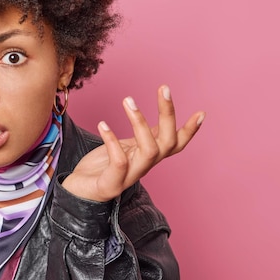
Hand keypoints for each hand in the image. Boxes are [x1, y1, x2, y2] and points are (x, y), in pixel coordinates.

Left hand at [62, 85, 204, 201]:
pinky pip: (119, 162)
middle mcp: (143, 167)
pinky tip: (102, 124)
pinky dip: (112, 141)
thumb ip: (142, 138)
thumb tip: (157, 122)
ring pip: (149, 151)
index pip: (176, 145)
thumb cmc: (101, 168)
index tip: (201, 112)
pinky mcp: (111, 185)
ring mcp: (129, 177)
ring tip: (128, 100)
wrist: (77, 192)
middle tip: (164, 87)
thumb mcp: (125, 148)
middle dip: (168, 114)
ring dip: (140, 122)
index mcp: (148, 156)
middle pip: (168, 142)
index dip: (190, 131)